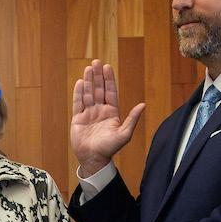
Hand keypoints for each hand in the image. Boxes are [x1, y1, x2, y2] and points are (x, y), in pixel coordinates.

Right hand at [72, 59, 144, 176]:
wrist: (93, 158)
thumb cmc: (109, 148)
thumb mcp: (124, 134)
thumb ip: (132, 119)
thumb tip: (143, 105)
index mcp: (112, 112)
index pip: (110, 92)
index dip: (109, 80)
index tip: (107, 67)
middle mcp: (100, 110)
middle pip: (98, 89)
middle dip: (97, 76)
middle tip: (96, 62)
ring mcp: (88, 113)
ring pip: (88, 93)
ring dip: (88, 81)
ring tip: (88, 68)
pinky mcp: (78, 118)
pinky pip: (78, 103)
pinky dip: (78, 92)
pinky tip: (79, 82)